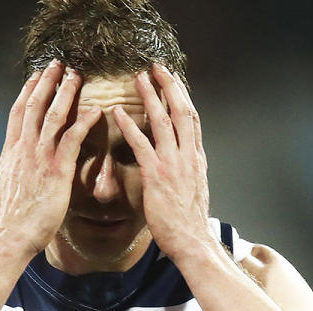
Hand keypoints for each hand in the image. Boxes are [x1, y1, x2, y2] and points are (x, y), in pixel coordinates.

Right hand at [0, 59, 101, 255]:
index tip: (36, 76)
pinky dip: (83, 121)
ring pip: (52, 116)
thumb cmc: (12, 216)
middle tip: (58, 64)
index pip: (18, 113)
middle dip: (46, 83)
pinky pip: (72, 139)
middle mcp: (23, 149)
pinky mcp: (56, 170)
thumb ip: (12, 168)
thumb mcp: (5, 185)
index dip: (27, 92)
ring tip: (76, 75)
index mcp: (11, 152)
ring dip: (65, 93)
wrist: (14, 233)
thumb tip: (12, 162)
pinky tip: (96, 110)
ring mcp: (39, 158)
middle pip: (34, 106)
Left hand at [112, 64, 210, 258]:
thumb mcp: (193, 188)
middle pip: (182, 111)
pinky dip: (129, 126)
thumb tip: (179, 160)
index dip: (182, 96)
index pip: (192, 118)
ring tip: (138, 78)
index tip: (173, 80)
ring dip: (150, 97)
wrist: (191, 240)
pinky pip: (142, 145)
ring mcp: (173, 164)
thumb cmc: (188, 221)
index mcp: (197, 158)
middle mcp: (188, 156)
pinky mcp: (157, 176)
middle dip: (169, 86)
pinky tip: (116, 113)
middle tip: (156, 68)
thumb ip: (186, 169)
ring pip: (163, 121)